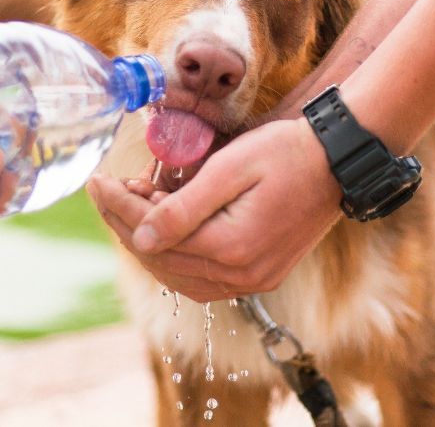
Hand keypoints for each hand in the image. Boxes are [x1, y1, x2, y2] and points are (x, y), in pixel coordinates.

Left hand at [89, 118, 341, 301]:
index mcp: (231, 248)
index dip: (119, 207)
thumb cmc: (286, 153)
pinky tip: (164, 232)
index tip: (97, 181)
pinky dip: (176, 258)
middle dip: (127, 224)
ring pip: (179, 276)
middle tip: (108, 190)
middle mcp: (242, 275)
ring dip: (149, 243)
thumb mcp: (231, 168)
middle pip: (162, 259)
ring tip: (132, 206)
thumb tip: (139, 237)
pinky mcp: (261, 276)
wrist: (338, 161)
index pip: (154, 235)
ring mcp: (253, 280)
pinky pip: (203, 279)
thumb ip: (183, 207)